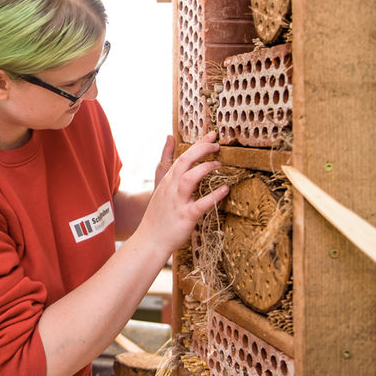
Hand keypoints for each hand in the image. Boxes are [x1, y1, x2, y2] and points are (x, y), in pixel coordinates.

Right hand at [137, 131, 229, 255]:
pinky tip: (225, 189)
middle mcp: (171, 188)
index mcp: (167, 181)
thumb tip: (169, 137)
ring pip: (189, 179)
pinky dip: (213, 196)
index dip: (198, 144)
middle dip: (201, 150)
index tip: (213, 135)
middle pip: (185, 162)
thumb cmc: (159, 215)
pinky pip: (200, 204)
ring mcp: (177, 202)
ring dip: (204, 169)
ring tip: (218, 164)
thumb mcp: (160, 186)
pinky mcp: (185, 217)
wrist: (150, 240)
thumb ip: (166, 162)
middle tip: (217, 144)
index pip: (183, 157)